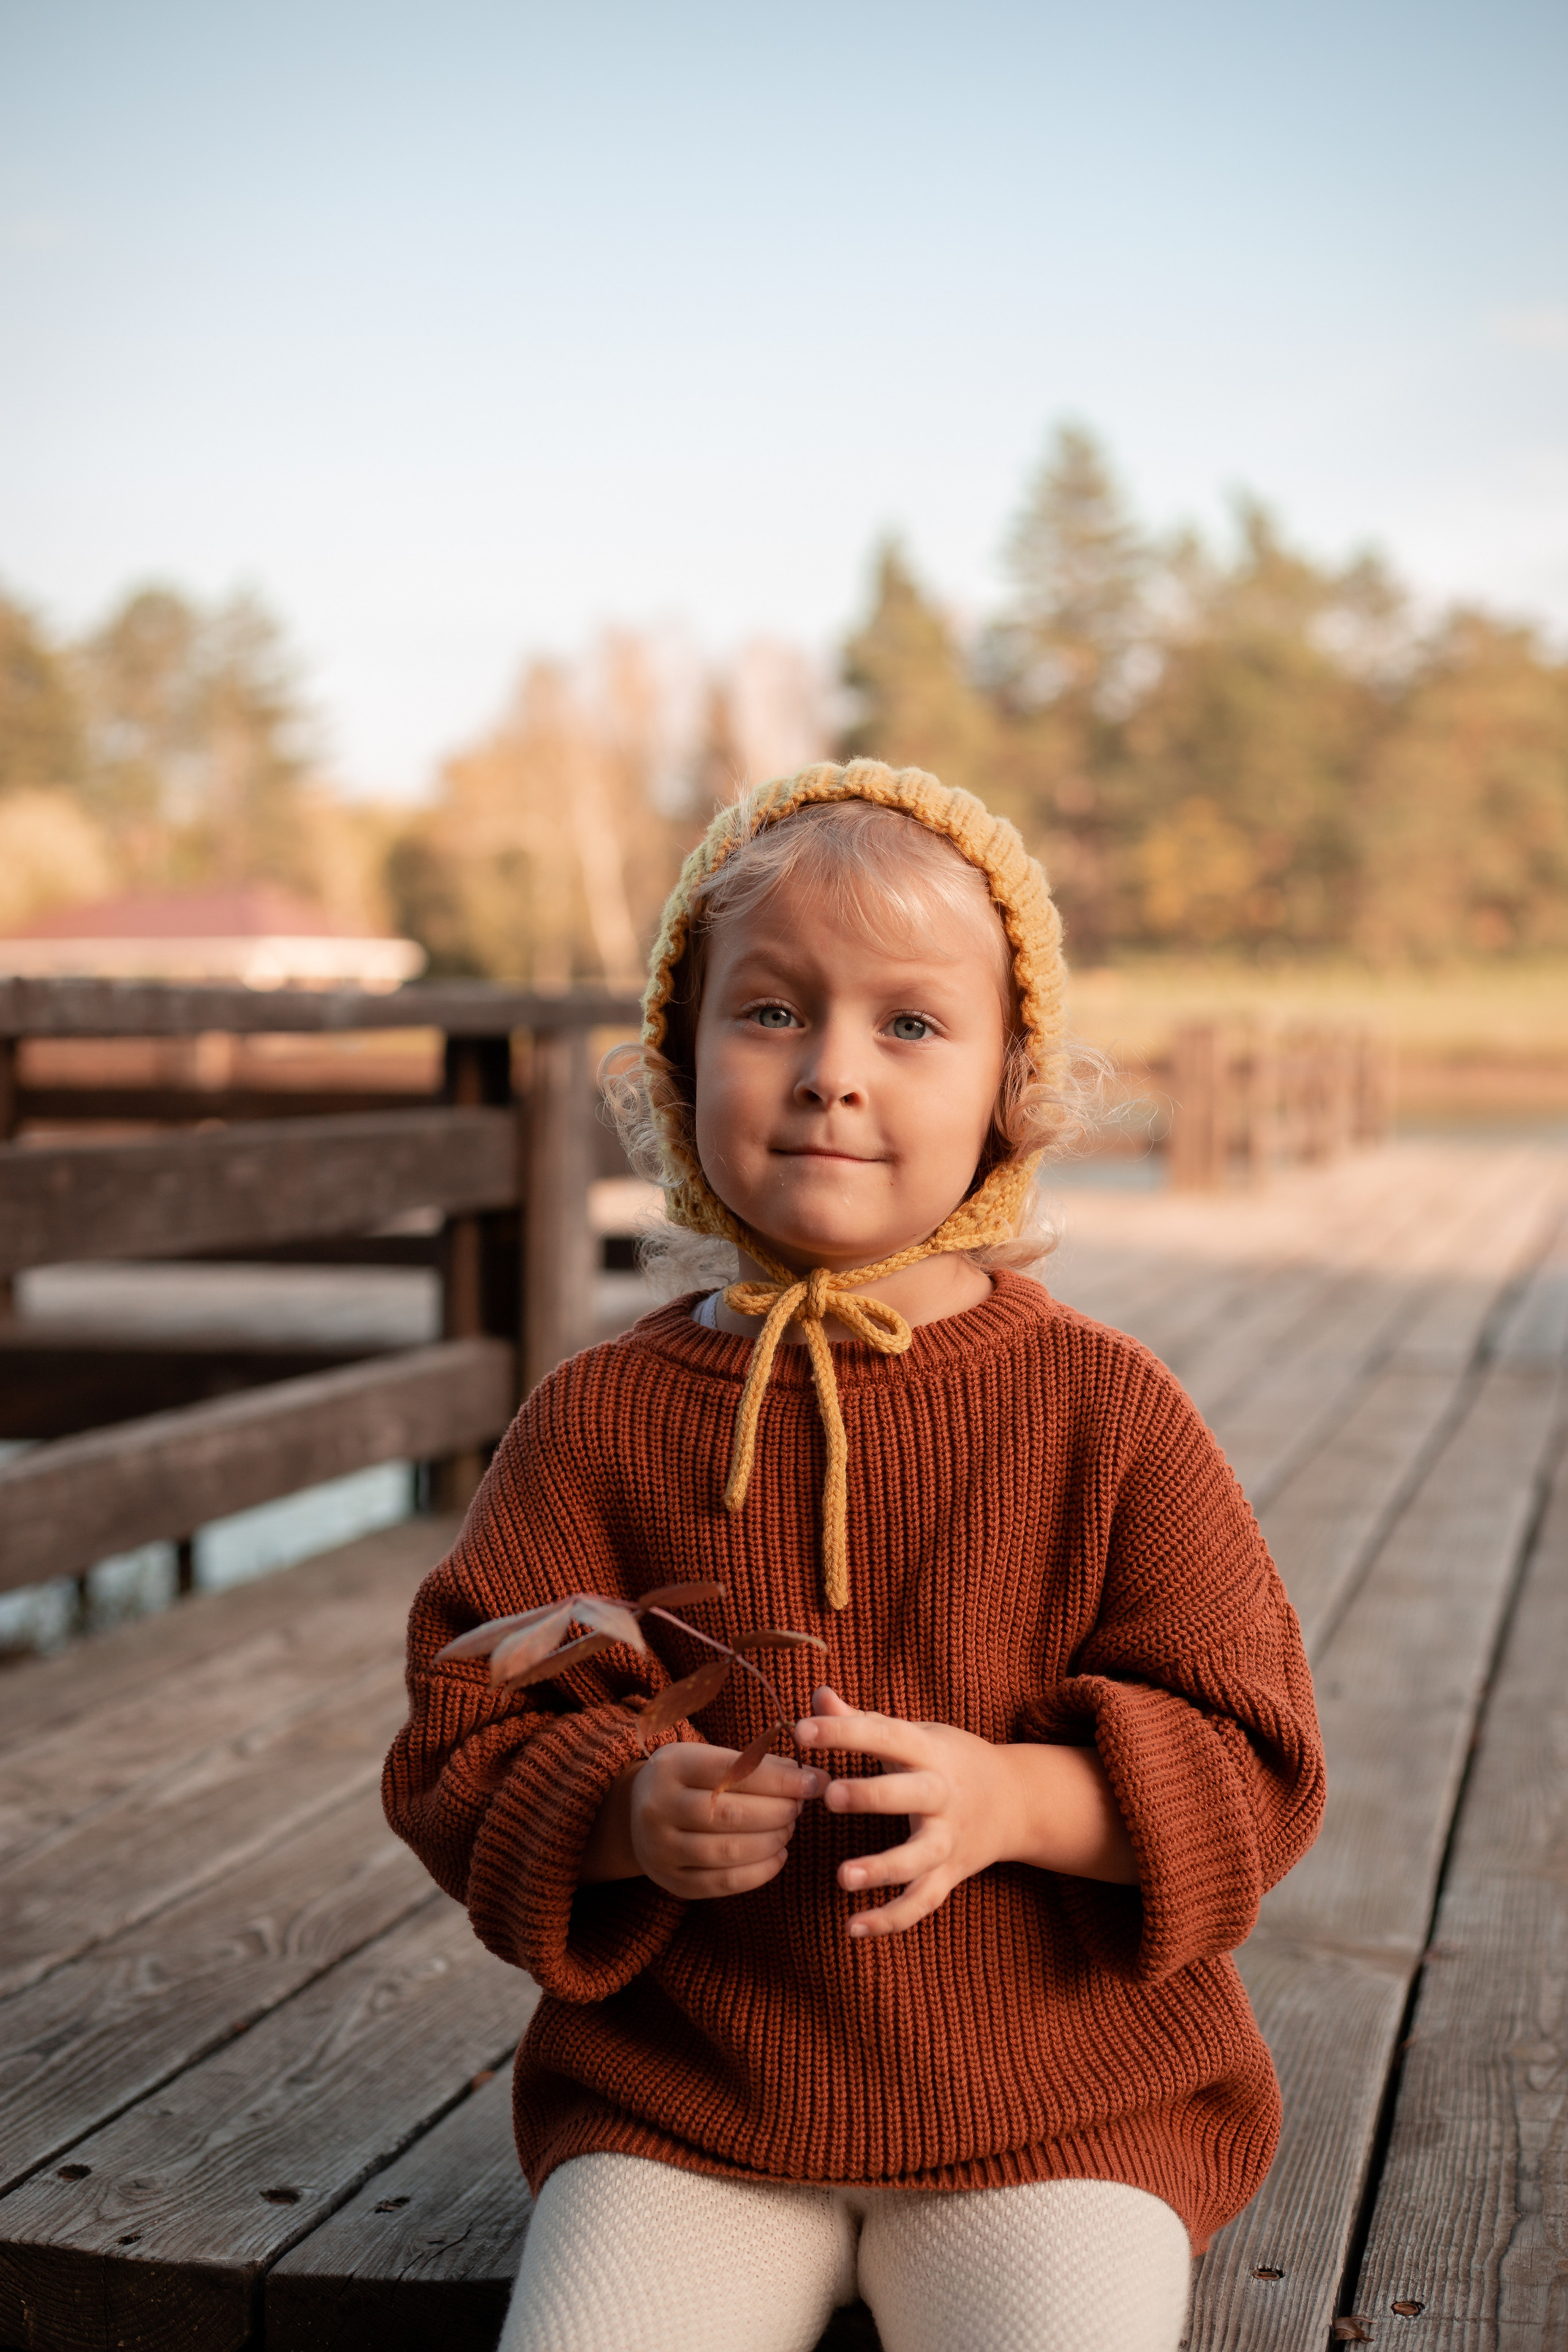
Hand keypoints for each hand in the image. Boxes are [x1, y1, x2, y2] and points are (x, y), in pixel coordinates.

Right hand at [582, 1743, 824, 1899]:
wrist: (639, 1814)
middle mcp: (658, 1808)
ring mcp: (661, 1849)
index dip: (778, 1778)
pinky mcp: (673, 1882)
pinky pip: (724, 1883)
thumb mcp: (712, 1757)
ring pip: (728, 1850)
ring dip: (772, 1840)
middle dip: (778, 1810)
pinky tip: (778, 1854)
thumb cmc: (691, 1779)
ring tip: (789, 1827)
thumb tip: (814, 1777)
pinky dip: (760, 1871)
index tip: (813, 1781)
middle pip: (730, 1813)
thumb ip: (758, 1763)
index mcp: (670, 1767)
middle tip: (801, 1806)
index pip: (731, 1771)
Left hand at [794, 1685, 1136, 1938]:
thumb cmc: (948, 1759)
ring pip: (919, 1858)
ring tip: (843, 1877)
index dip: (844, 1731)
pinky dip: (891, 1918)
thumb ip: (862, 1721)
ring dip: (884, 1868)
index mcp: (929, 1751)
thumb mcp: (915, 1733)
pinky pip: (922, 1902)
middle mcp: (942, 1794)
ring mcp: (948, 1838)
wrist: (1016, 1800)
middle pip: (910, 1794)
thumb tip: (816, 1694)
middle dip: (872, 1795)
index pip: (886, 1735)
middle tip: (830, 1796)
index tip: (802, 1730)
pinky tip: (853, 1927)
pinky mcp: (949, 1874)